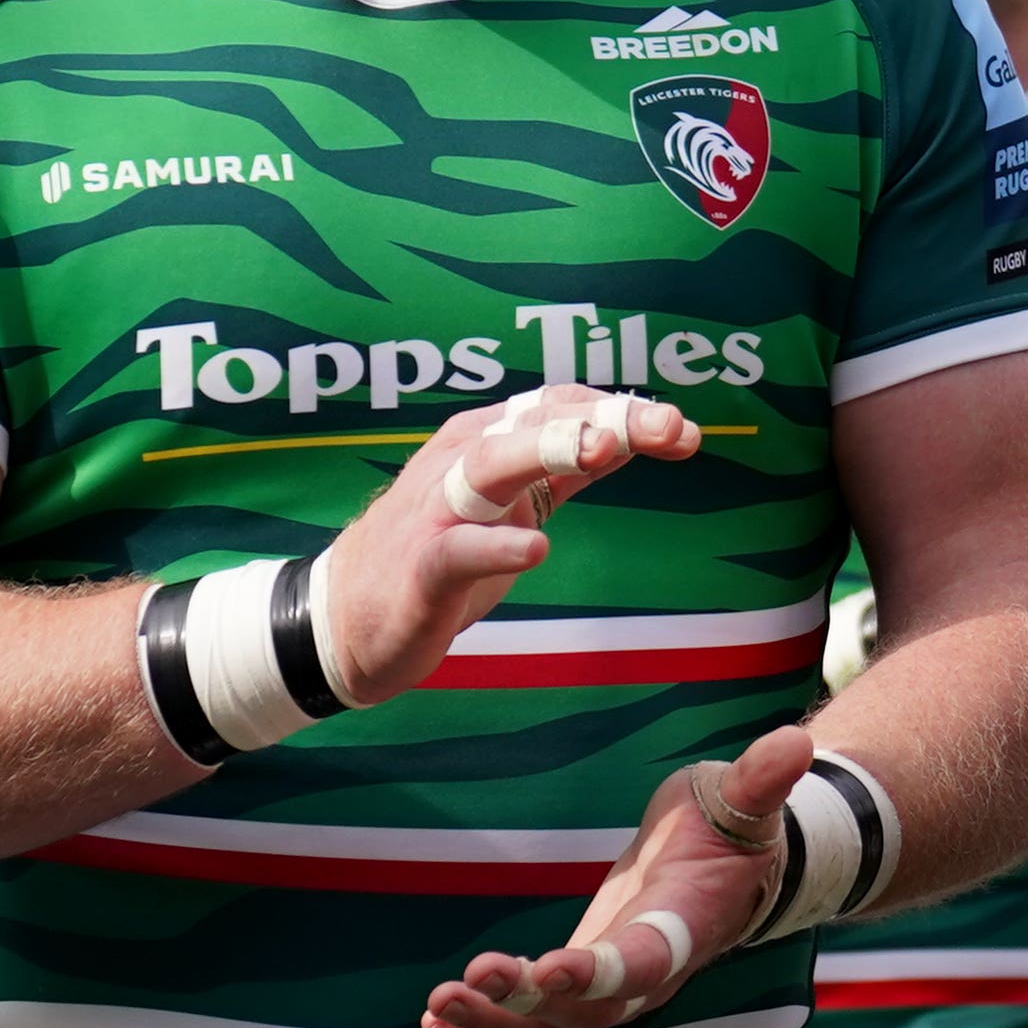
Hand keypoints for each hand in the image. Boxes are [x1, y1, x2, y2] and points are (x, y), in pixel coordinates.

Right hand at [316, 384, 703, 701]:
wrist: (344, 621)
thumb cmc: (435, 555)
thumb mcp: (508, 502)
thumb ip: (564, 469)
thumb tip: (632, 434)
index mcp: (486, 441)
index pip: (559, 406)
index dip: (623, 412)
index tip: (684, 432)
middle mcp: (460, 462)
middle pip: (535, 421)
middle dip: (604, 418)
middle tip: (666, 427)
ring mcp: (436, 512)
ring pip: (493, 463)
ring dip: (549, 449)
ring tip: (604, 451)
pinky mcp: (421, 568)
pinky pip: (459, 550)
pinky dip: (497, 546)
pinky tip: (537, 548)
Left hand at [424, 724, 811, 1027]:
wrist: (732, 874)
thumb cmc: (734, 831)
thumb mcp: (748, 800)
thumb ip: (762, 781)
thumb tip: (795, 742)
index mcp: (681, 931)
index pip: (637, 965)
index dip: (594, 975)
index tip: (546, 970)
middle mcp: (647, 979)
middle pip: (582, 1015)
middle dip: (521, 1004)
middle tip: (466, 978)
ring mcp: (612, 994)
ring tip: (437, 1006)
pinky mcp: (582, 993)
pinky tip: (437, 1018)